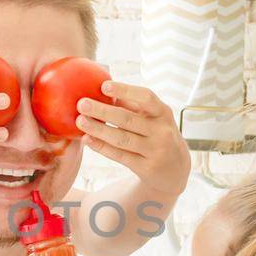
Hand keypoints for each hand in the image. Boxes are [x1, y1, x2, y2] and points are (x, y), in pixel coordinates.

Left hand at [76, 81, 190, 195]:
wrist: (175, 169)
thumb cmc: (156, 134)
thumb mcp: (152, 118)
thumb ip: (131, 106)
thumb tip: (101, 88)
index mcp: (163, 112)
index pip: (146, 97)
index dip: (125, 90)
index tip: (103, 86)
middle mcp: (161, 131)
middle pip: (128, 119)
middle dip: (102, 111)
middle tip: (81, 104)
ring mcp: (155, 150)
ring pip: (122, 139)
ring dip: (99, 130)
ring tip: (80, 121)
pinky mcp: (146, 168)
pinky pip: (120, 156)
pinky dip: (102, 147)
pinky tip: (87, 140)